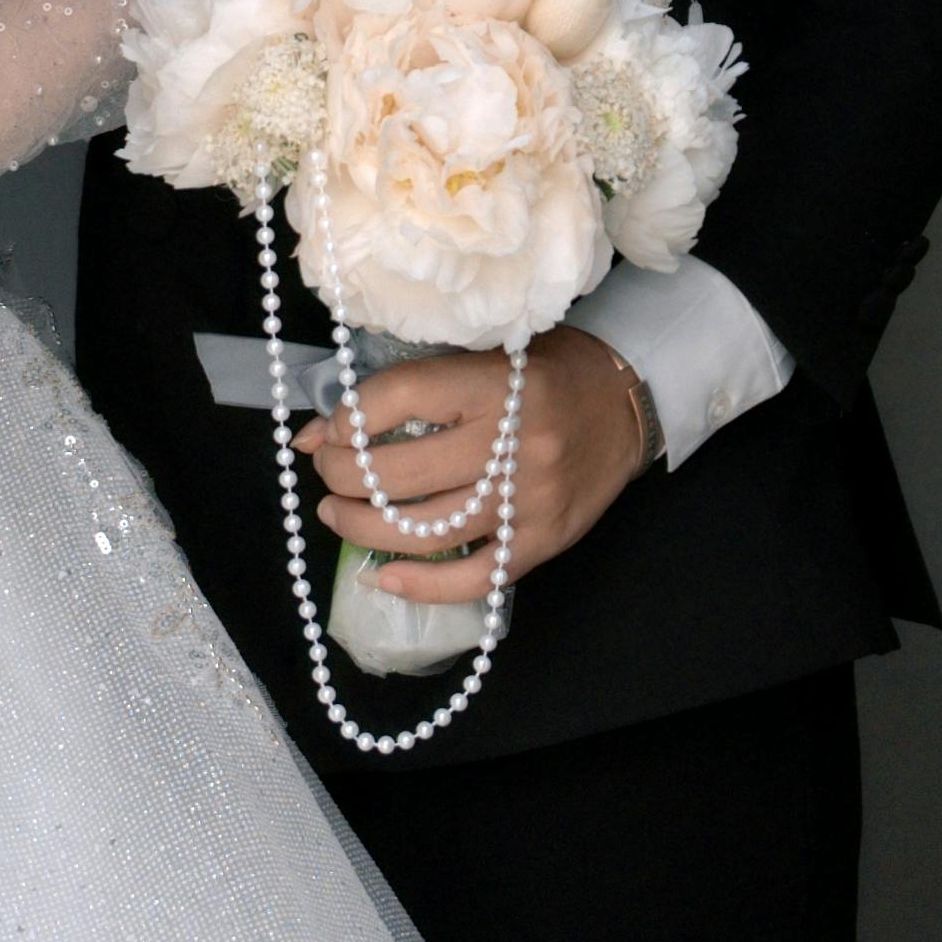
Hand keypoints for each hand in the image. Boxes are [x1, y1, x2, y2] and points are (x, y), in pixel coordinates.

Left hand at [301, 333, 655, 599]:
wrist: (626, 401)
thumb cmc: (547, 370)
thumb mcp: (481, 356)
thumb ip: (407, 389)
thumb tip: (316, 433)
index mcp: (495, 385)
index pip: (398, 399)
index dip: (348, 416)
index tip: (332, 428)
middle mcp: (512, 444)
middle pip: (399, 474)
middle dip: (342, 476)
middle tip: (329, 471)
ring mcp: (529, 501)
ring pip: (425, 532)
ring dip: (362, 528)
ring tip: (337, 514)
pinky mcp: (544, 541)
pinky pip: (473, 578)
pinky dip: (420, 586)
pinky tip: (382, 577)